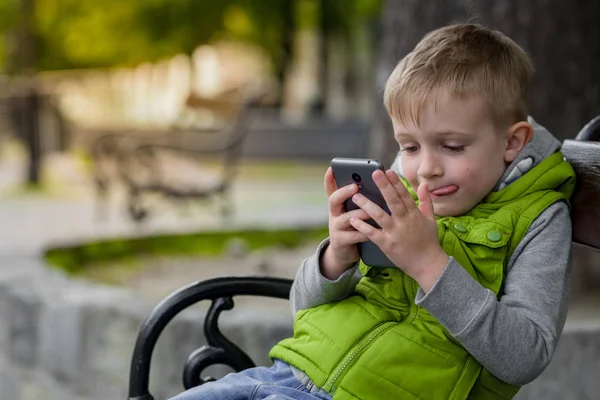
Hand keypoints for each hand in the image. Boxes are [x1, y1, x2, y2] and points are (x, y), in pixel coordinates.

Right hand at [321, 167, 369, 279]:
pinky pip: (355, 235)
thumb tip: (369, 181)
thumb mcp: (351, 211)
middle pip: (334, 200)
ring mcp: (336, 228)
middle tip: (356, 187)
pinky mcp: (341, 241)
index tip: (332, 168)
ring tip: (371, 210)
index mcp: (338, 204)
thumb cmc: (352, 227)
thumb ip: (358, 199)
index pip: (330, 189)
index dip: (329, 179)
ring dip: (361, 213)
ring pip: (347, 218)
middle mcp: (334, 214)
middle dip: (344, 192)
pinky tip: (377, 229)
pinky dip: (367, 232)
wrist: (344, 253)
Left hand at [348, 170, 448, 291]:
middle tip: (374, 173)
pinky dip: (362, 226)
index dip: (396, 182)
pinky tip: (352, 219)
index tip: (388, 171)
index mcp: (414, 215)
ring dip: (367, 205)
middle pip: (393, 201)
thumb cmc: (429, 242)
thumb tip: (423, 184)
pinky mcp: (387, 245)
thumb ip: (425, 201)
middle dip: (384, 186)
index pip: (404, 195)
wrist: (428, 265)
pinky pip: (372, 234)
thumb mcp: (431, 220)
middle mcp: (405, 222)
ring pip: (380, 216)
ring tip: (356, 196)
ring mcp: (395, 233)